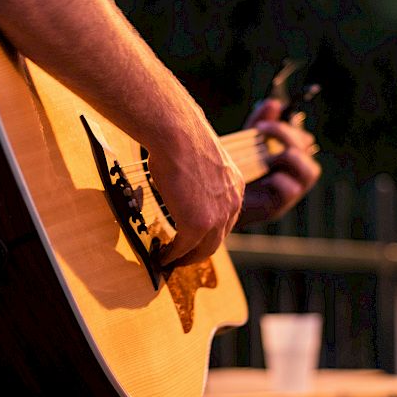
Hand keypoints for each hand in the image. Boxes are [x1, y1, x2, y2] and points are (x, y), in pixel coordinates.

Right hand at [150, 108, 244, 266]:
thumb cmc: (180, 136)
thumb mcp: (199, 159)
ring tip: (170, 262)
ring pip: (204, 249)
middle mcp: (232, 204)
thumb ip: (198, 176)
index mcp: (234, 186)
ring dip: (186, 259)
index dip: (208, 231)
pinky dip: (172, 257)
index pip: (225, 218)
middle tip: (181, 257)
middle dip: (199, 251)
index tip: (193, 238)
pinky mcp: (198, 225)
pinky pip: (185, 249)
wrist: (176, 133)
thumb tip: (181, 178)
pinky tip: (162, 258)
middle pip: (217, 238)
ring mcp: (217, 217)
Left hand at [236, 98, 320, 226]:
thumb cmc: (233, 170)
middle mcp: (296, 173)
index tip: (263, 123)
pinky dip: (276, 180)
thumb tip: (273, 103)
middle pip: (308, 149)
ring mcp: (291, 191)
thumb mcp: (245, 142)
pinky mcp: (280, 206)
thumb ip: (260, 123)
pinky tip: (260, 179)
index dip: (288, 127)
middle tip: (261, 129)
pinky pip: (291, 189)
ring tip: (265, 156)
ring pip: (310, 171)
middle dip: (286, 134)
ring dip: (287, 157)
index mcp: (290, 155)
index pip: (303, 137)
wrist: (214, 199)